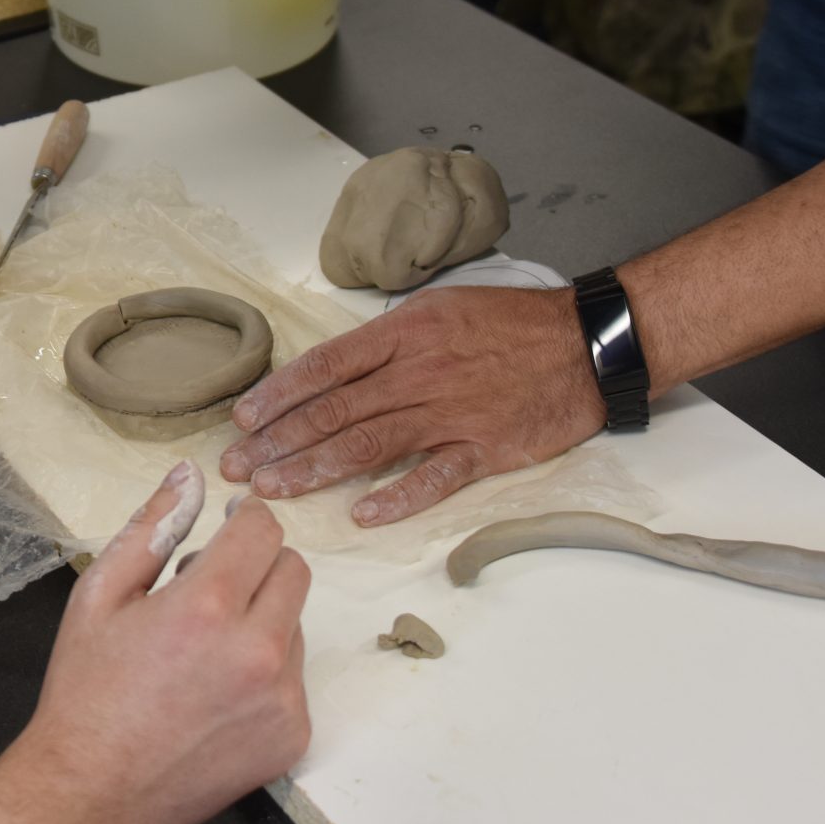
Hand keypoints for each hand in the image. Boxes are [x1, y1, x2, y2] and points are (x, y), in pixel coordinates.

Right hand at [3, 464, 311, 823]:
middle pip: (294, 570)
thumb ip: (152, 527)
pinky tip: (216, 694)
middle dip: (257, 565)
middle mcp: (257, 652)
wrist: (93, 794)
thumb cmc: (87, 691)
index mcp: (205, 608)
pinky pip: (295, 678)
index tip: (227, 526)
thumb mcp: (100, 595)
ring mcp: (282, 699)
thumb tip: (190, 474)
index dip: (243, 519)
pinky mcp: (293, 736)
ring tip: (203, 652)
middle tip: (209, 589)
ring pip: (295, 624)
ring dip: (262, 620)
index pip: (262, 530)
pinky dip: (266, 674)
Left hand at [219, 287, 604, 524]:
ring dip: (315, 470)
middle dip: (279, 440)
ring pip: (368, 444)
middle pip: (334, 410)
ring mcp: (450, 412)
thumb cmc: (511, 323)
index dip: (279, 394)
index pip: (325, 366)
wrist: (585, 343)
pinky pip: (433, 477)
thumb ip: (388, 339)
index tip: (243, 419)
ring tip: (274, 490)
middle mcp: (419, 372)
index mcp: (404, 333)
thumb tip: (336, 366)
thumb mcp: (440, 309)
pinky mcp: (483, 448)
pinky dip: (396, 497)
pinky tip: (360, 514)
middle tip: (238, 466)